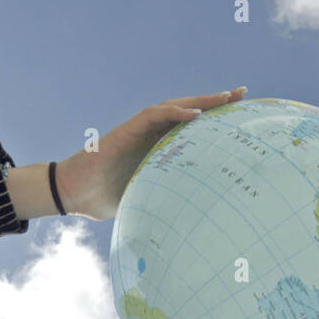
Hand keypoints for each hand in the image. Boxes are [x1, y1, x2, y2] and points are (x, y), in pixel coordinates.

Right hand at [55, 86, 247, 220]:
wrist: (76, 193)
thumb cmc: (107, 199)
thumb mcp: (149, 198)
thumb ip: (169, 199)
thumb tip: (197, 223)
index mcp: (160, 146)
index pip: (192, 128)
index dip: (216, 122)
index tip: (241, 119)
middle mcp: (152, 133)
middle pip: (189, 111)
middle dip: (216, 102)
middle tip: (243, 95)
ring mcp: (140, 129)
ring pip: (175, 106)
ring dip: (201, 101)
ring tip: (226, 98)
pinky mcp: (127, 129)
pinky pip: (154, 115)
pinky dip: (175, 112)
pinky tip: (196, 114)